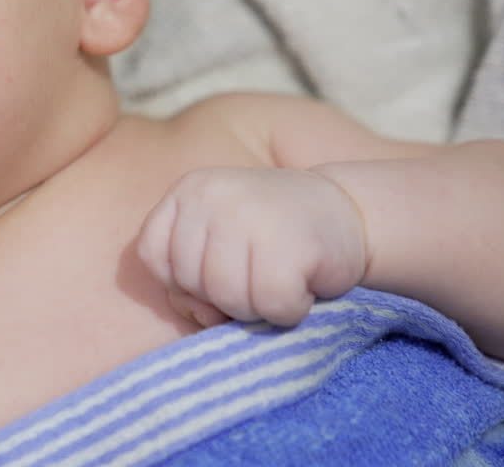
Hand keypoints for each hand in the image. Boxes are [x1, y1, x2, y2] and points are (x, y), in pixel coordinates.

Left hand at [138, 167, 367, 326]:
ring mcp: (249, 215)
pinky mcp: (290, 243)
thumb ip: (190, 281)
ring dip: (258, 307)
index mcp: (188, 191)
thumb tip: (196, 313)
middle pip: (190, 282)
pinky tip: (302, 285)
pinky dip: (290, 310)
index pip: (152, 255)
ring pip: (228, 299)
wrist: (351, 213)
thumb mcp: (218, 246)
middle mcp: (212, 196)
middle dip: (224, 297)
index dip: (181, 280)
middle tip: (259, 275)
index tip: (218, 270)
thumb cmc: (274, 238)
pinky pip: (272, 306)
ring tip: (280, 279)